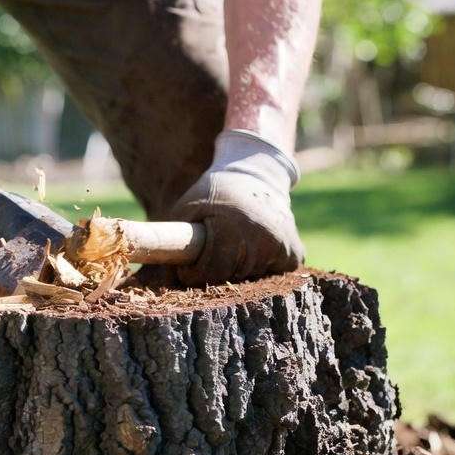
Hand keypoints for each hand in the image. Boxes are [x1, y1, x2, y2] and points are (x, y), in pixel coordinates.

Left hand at [168, 130, 304, 284]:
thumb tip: (160, 277)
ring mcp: (282, 246)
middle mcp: (262, 237)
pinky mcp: (294, 253)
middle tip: (211, 253)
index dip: (193, 273)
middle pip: (230, 277)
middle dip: (215, 272)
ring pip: (251, 279)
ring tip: (234, 244)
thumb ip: (171, 240)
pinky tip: (255, 247)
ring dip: (238, 269)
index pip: (210, 272)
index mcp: (232, 227)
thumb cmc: (213, 194)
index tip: (188, 266)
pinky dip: (262, 268)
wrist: (255, 175)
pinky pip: (272, 276)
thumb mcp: (186, 208)